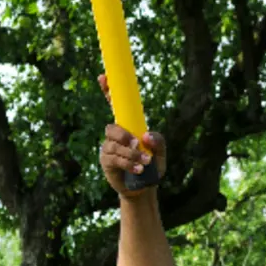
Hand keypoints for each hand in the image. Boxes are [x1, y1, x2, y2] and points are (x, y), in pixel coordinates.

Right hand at [97, 74, 166, 197]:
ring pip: (114, 145)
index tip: (105, 77)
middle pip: (112, 128)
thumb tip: (146, 135)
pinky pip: (114, 159)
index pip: (115, 106)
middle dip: (123, 135)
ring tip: (146, 162)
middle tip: (137, 144)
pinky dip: (128, 163)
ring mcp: (109, 148)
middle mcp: (115, 136)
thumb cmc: (151, 166)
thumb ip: (158, 141)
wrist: (144, 188)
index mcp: (128, 127)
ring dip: (131, 154)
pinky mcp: (107, 162)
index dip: (109, 91)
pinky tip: (139, 169)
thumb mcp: (160, 153)